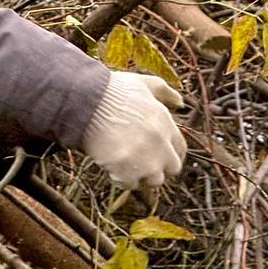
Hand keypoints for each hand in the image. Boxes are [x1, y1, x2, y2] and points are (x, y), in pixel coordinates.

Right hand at [80, 72, 186, 188]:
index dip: (170, 153)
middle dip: (159, 167)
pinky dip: (120, 179)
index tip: (160, 155)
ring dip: (141, 175)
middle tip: (141, 163)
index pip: (180, 148)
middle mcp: (161, 144)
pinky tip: (110, 166)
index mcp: (165, 124)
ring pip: (154, 180)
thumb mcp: (143, 84)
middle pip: (172, 168)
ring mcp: (146, 161)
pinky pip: (130, 185)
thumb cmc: (111, 91)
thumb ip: (164, 91)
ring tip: (124, 165)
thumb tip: (180, 102)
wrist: (87, 102)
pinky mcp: (127, 172)